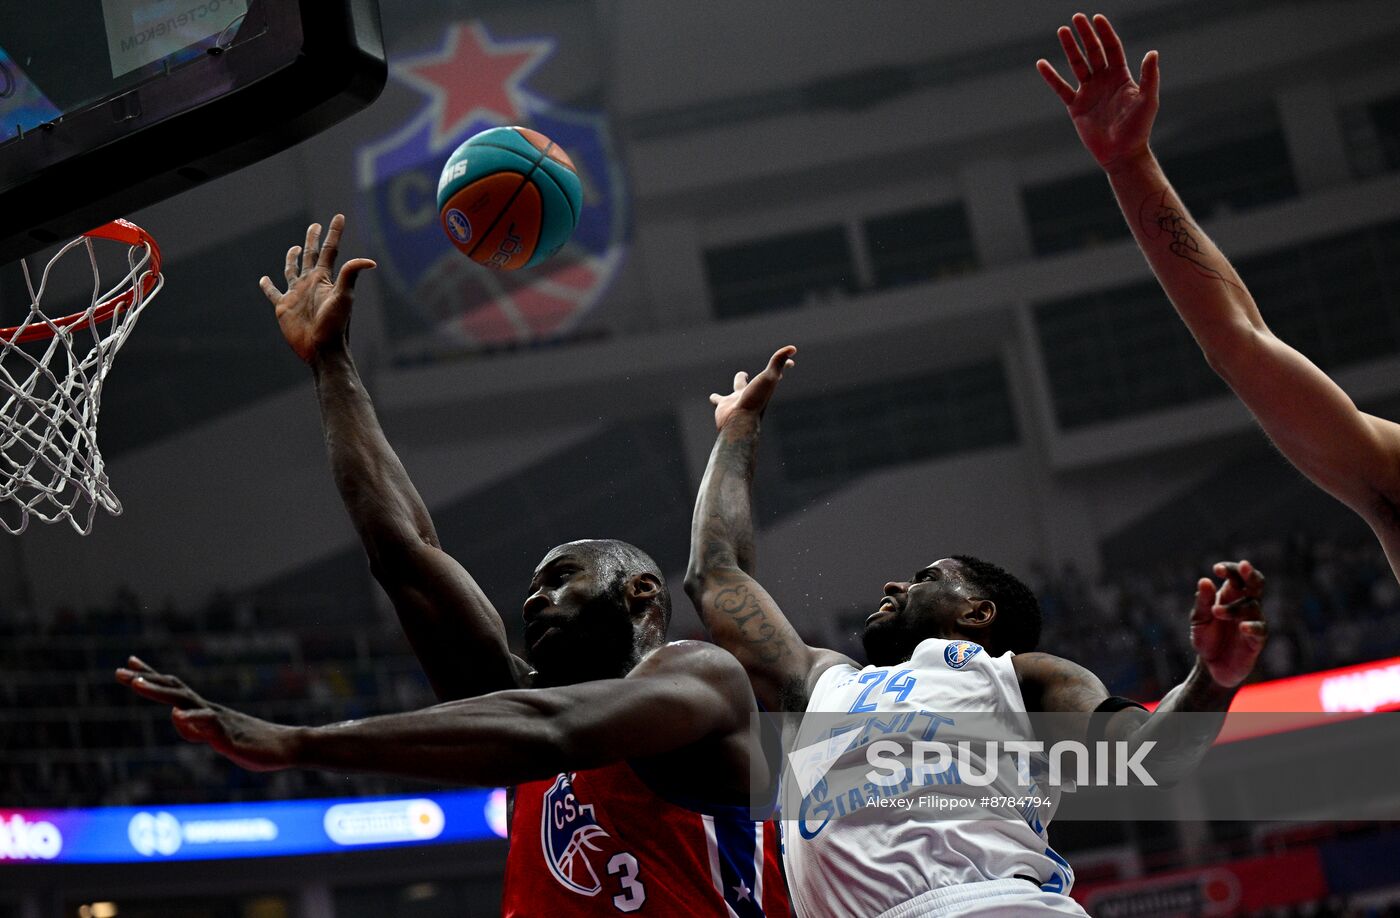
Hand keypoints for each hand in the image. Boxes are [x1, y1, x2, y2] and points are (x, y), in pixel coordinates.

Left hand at [116, 656, 298, 771]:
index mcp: (205, 711)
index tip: (130, 665)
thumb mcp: (217, 739)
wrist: (287, 746)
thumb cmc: (253, 743)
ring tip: (136, 684)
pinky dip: (191, 718)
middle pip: (173, 690)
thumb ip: (196, 729)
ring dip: (159, 692)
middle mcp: (208, 710)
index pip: (174, 689)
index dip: (151, 677)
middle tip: (120, 671)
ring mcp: (218, 720)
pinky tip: (177, 715)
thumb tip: (178, 718)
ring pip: (184, 702)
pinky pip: (207, 724)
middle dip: (146, 680)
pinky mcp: (228, 735)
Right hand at [260, 214, 375, 363]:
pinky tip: (264, 279)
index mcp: (324, 278)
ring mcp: (297, 294)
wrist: (322, 349)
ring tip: (296, 249)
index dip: (334, 233)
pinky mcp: (284, 307)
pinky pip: (273, 293)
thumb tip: (370, 261)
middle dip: (313, 239)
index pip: (329, 250)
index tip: (339, 216)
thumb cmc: (336, 325)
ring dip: (293, 259)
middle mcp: (311, 283)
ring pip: (292, 271)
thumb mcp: (343, 297)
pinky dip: (267, 286)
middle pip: (312, 256)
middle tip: (315, 225)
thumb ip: (351, 276)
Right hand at [709, 346, 795, 429]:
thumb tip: (793, 348)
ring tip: (739, 385)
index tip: (791, 363)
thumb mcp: (769, 377)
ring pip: (736, 391)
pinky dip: (715, 398)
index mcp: (764, 387)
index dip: (784, 366)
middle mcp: (753, 394)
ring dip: (737, 386)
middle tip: (761, 373)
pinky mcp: (723, 406)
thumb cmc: (755, 401)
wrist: (738, 423)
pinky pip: (717, 400)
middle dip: (763, 377)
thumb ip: (778, 361)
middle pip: (756, 383)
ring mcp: (738, 400)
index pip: (776, 373)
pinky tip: (713, 398)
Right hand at [1036, 13, 1159, 172]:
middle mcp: (1104, 81)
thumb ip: (1149, 76)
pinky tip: (1042, 64)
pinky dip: (1051, 77)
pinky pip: (1061, 88)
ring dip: (1070, 48)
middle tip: (1077, 18)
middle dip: (1085, 34)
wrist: (1121, 154)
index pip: (1112, 48)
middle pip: (1093, 52)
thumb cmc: (1138, 128)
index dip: (1105, 33)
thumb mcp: (1147, 100)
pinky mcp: (1076, 107)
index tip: (1097, 18)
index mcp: (1121, 76)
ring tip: (1062, 30)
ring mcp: (1089, 92)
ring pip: (1077, 65)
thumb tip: (1152, 52)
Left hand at [1189, 561, 1266, 687]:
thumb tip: (1205, 580)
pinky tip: (1242, 626)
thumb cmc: (1206, 639)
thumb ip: (1202, 601)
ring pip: (1252, 605)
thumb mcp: (1199, 619)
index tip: (1217, 569)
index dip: (1230, 569)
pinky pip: (1260, 629)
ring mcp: (1253, 621)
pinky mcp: (1257, 640)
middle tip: (1244, 566)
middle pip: (1256, 584)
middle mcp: (1245, 605)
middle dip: (1250, 574)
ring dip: (1234, 607)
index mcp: (1230, 596)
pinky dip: (1252, 626)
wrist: (1211, 667)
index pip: (1236, 576)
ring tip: (1215, 612)